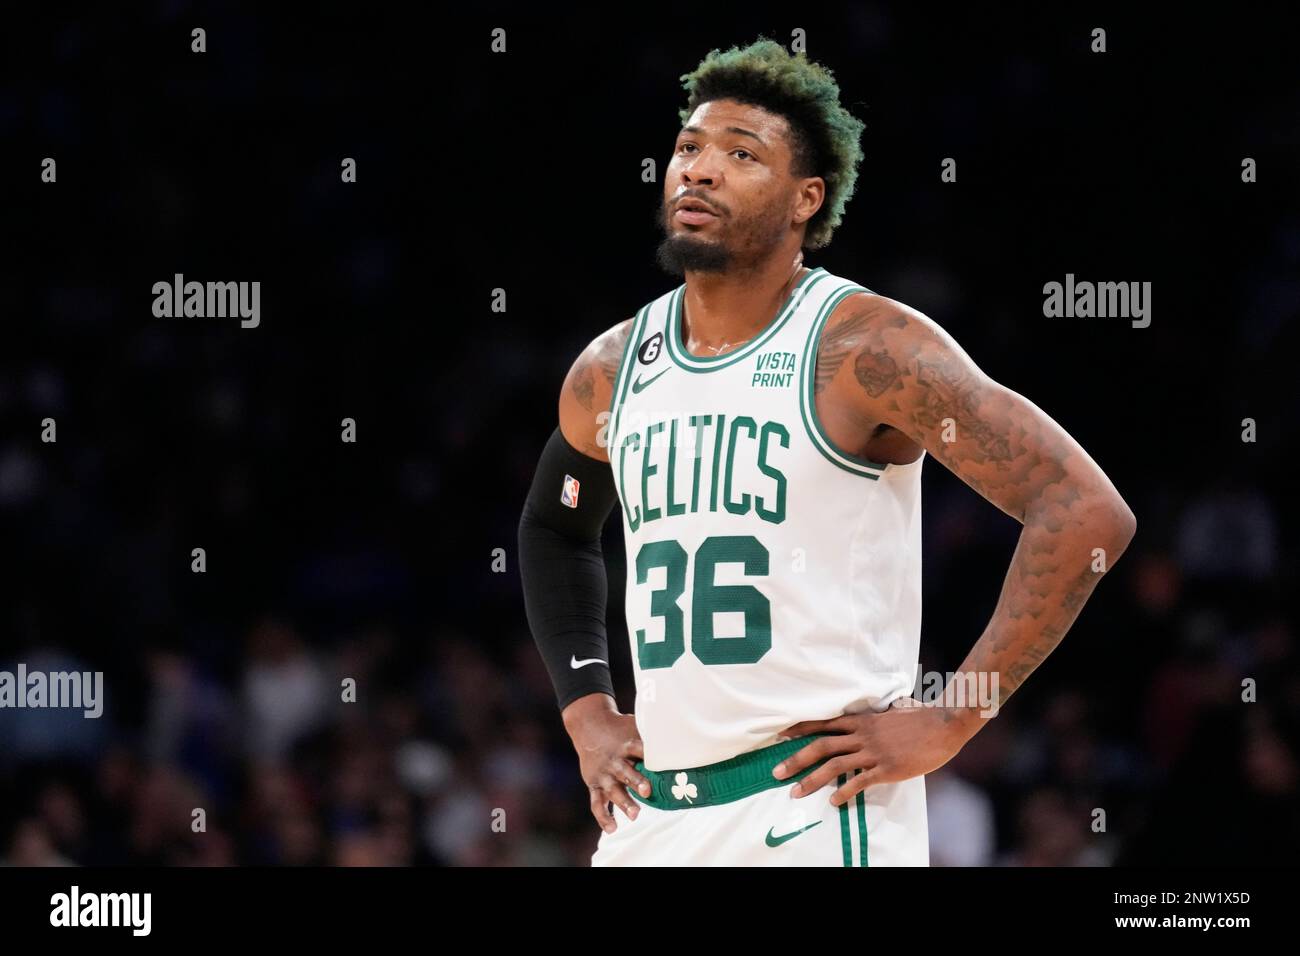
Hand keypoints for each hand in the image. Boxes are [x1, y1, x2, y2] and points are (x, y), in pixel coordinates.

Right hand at [562, 693, 651, 832]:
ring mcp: (604, 773)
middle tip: (647, 792)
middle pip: (626, 772)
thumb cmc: (620, 729)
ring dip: (623, 802)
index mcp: (627, 744)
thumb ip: (653, 734)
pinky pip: (597, 802)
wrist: (589, 725)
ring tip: (635, 815)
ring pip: (612, 790)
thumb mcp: (634, 725)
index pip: (639, 749)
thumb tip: (683, 736)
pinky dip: (603, 816)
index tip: (661, 762)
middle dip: (636, 782)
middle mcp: (615, 760)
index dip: (649, 755)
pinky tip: (613, 828)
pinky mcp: (595, 784)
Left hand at [771, 700, 979, 805]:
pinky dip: (844, 792)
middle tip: (776, 773)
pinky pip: (859, 782)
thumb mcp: (894, 709)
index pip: (823, 723)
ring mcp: (873, 752)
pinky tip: (833, 802)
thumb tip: (884, 709)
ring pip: (834, 766)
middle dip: (795, 759)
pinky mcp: (886, 768)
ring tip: (795, 792)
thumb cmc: (921, 716)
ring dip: (811, 780)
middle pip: (820, 746)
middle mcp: (862, 735)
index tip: (780, 735)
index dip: (800, 729)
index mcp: (861, 720)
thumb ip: (881, 714)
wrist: (944, 724)